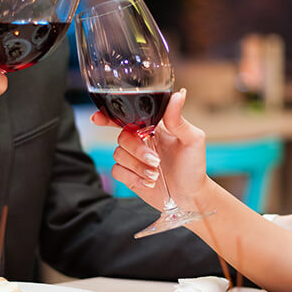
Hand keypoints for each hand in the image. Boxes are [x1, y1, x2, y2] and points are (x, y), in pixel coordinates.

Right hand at [95, 89, 210, 209]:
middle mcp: (141, 141)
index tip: (97, 118)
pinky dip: (133, 178)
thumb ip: (179, 119)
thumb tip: (179, 94)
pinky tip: (148, 182)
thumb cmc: (194, 166)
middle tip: (155, 160)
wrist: (191, 196)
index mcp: (153, 128)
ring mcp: (134, 159)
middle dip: (136, 150)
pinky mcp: (130, 175)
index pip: (128, 116)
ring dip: (137, 166)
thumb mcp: (192, 140)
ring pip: (118, 155)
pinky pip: (117, 171)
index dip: (109, 116)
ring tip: (155, 174)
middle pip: (122, 137)